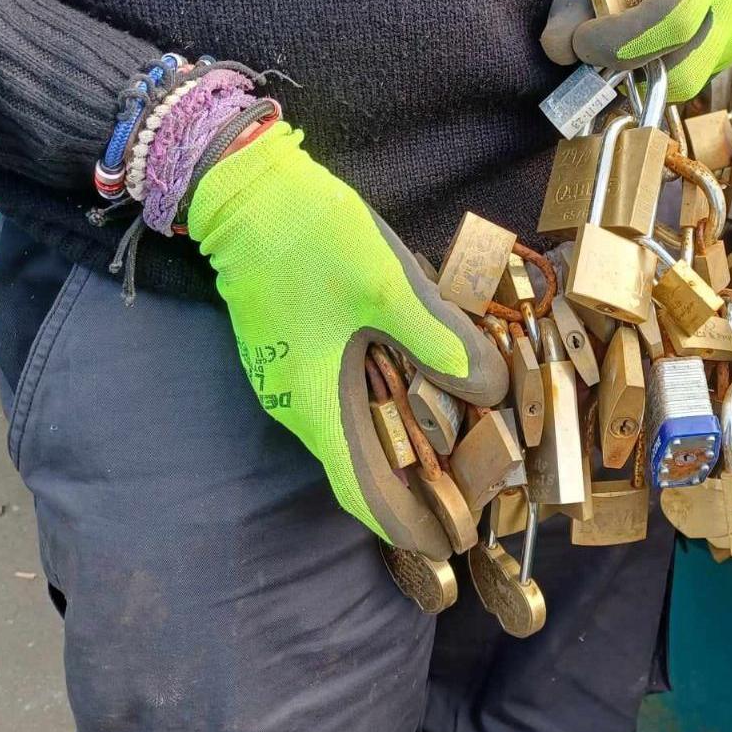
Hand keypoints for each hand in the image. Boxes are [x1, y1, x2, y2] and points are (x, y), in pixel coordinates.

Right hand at [187, 122, 506, 557]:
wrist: (240, 186)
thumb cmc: (310, 238)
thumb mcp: (391, 287)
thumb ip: (442, 342)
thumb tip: (491, 390)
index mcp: (316, 404)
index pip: (363, 493)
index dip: (407, 524)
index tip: (448, 545)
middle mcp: (298, 403)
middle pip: (363, 466)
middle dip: (418, 485)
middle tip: (475, 486)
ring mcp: (292, 375)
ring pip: (356, 428)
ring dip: (406, 441)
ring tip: (463, 440)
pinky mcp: (296, 347)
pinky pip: (347, 394)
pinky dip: (389, 403)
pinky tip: (426, 383)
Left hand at [541, 0, 731, 101]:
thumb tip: (559, 50)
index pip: (668, 24)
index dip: (616, 43)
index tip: (579, 40)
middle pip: (679, 71)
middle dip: (624, 65)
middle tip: (594, 41)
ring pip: (681, 83)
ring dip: (638, 69)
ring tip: (621, 30)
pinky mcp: (728, 53)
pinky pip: (685, 78)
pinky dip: (652, 65)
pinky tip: (642, 33)